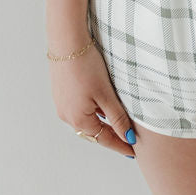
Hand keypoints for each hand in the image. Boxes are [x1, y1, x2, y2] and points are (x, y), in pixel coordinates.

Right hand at [48, 40, 139, 159]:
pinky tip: (102, 106)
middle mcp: (67, 116)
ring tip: (118, 125)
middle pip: (93, 132)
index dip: (120, 146)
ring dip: (102, 123)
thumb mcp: (106, 94)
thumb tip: (129, 138)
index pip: (104, 139)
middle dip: (111, 136)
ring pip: (87, 120)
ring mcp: (62, 104)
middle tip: (128, 141)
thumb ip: (117, 118)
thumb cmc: (86, 66)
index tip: (134, 153)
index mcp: (79, 120)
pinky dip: (93, 112)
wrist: (67, 41)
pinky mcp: (62, 93)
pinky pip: (80, 109)